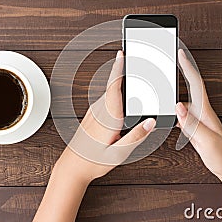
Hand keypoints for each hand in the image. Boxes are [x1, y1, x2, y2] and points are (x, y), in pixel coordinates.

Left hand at [58, 50, 155, 182]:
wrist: (71, 168)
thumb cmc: (92, 162)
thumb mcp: (118, 154)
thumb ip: (135, 137)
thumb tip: (151, 121)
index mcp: (107, 118)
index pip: (113, 87)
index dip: (118, 69)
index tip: (121, 53)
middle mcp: (98, 111)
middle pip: (113, 86)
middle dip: (124, 72)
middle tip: (137, 60)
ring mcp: (93, 113)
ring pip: (109, 93)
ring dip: (120, 84)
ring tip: (133, 78)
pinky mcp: (91, 116)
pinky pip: (106, 99)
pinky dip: (115, 94)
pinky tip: (123, 101)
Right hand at [175, 49, 221, 180]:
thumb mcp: (207, 140)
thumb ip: (192, 124)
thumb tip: (178, 106)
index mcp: (205, 112)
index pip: (196, 84)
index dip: (188, 67)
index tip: (180, 53)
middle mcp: (201, 112)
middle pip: (189, 87)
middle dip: (180, 72)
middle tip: (167, 62)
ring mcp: (198, 119)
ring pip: (182, 102)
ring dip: (172, 95)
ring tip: (161, 90)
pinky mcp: (194, 128)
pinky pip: (181, 115)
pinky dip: (172, 112)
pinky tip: (166, 116)